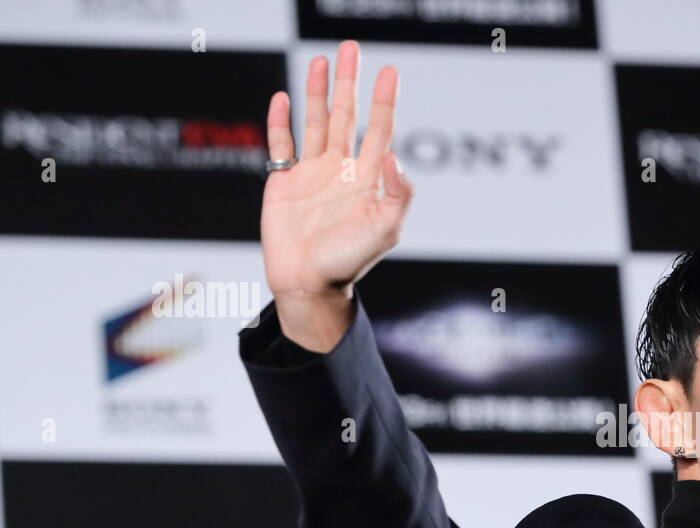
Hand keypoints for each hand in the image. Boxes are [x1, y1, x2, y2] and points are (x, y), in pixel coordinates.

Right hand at [260, 40, 413, 351]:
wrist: (309, 285)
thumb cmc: (349, 262)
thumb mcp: (385, 230)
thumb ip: (396, 193)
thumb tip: (395, 155)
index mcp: (368, 179)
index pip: (379, 130)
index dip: (384, 101)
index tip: (390, 71)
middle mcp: (341, 171)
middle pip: (346, 116)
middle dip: (350, 82)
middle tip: (350, 49)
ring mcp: (312, 174)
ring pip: (316, 122)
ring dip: (318, 91)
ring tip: (323, 60)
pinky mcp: (284, 182)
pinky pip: (281, 144)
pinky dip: (281, 120)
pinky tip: (283, 97)